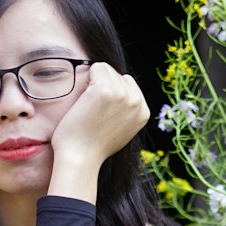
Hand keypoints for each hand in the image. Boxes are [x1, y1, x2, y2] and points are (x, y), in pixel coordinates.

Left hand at [48, 63, 148, 198]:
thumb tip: (125, 93)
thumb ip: (127, 112)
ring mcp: (122, 94)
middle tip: (94, 112)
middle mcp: (136, 102)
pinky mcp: (104, 89)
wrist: (81, 158)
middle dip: (103, 86)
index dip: (112, 93)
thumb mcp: (122, 130)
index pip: (128, 84)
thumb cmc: (94, 146)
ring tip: (90, 107)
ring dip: (94, 82)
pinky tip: (84, 100)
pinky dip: (86, 79)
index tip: (103, 113)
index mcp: (144, 112)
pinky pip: (95, 68)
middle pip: (118, 74)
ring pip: (106, 69)